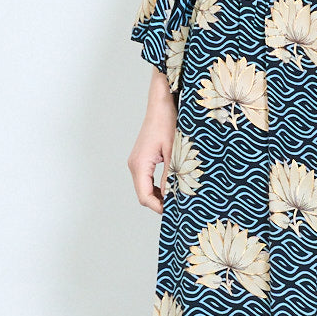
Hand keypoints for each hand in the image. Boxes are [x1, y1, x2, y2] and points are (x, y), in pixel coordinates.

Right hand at [127, 66, 178, 213]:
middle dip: (161, 204)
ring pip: (146, 189)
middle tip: (181, 207)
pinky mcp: (143, 158)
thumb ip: (172, 177)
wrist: (163, 102)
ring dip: (160, 196)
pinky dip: (159, 187)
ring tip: (179, 198)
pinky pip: (148, 180)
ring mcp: (137, 162)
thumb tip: (174, 199)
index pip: (145, 197)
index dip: (159, 208)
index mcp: (140, 164)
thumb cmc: (169, 122)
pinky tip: (173, 187)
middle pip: (144, 195)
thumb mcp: (175, 153)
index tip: (176, 213)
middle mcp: (135, 165)